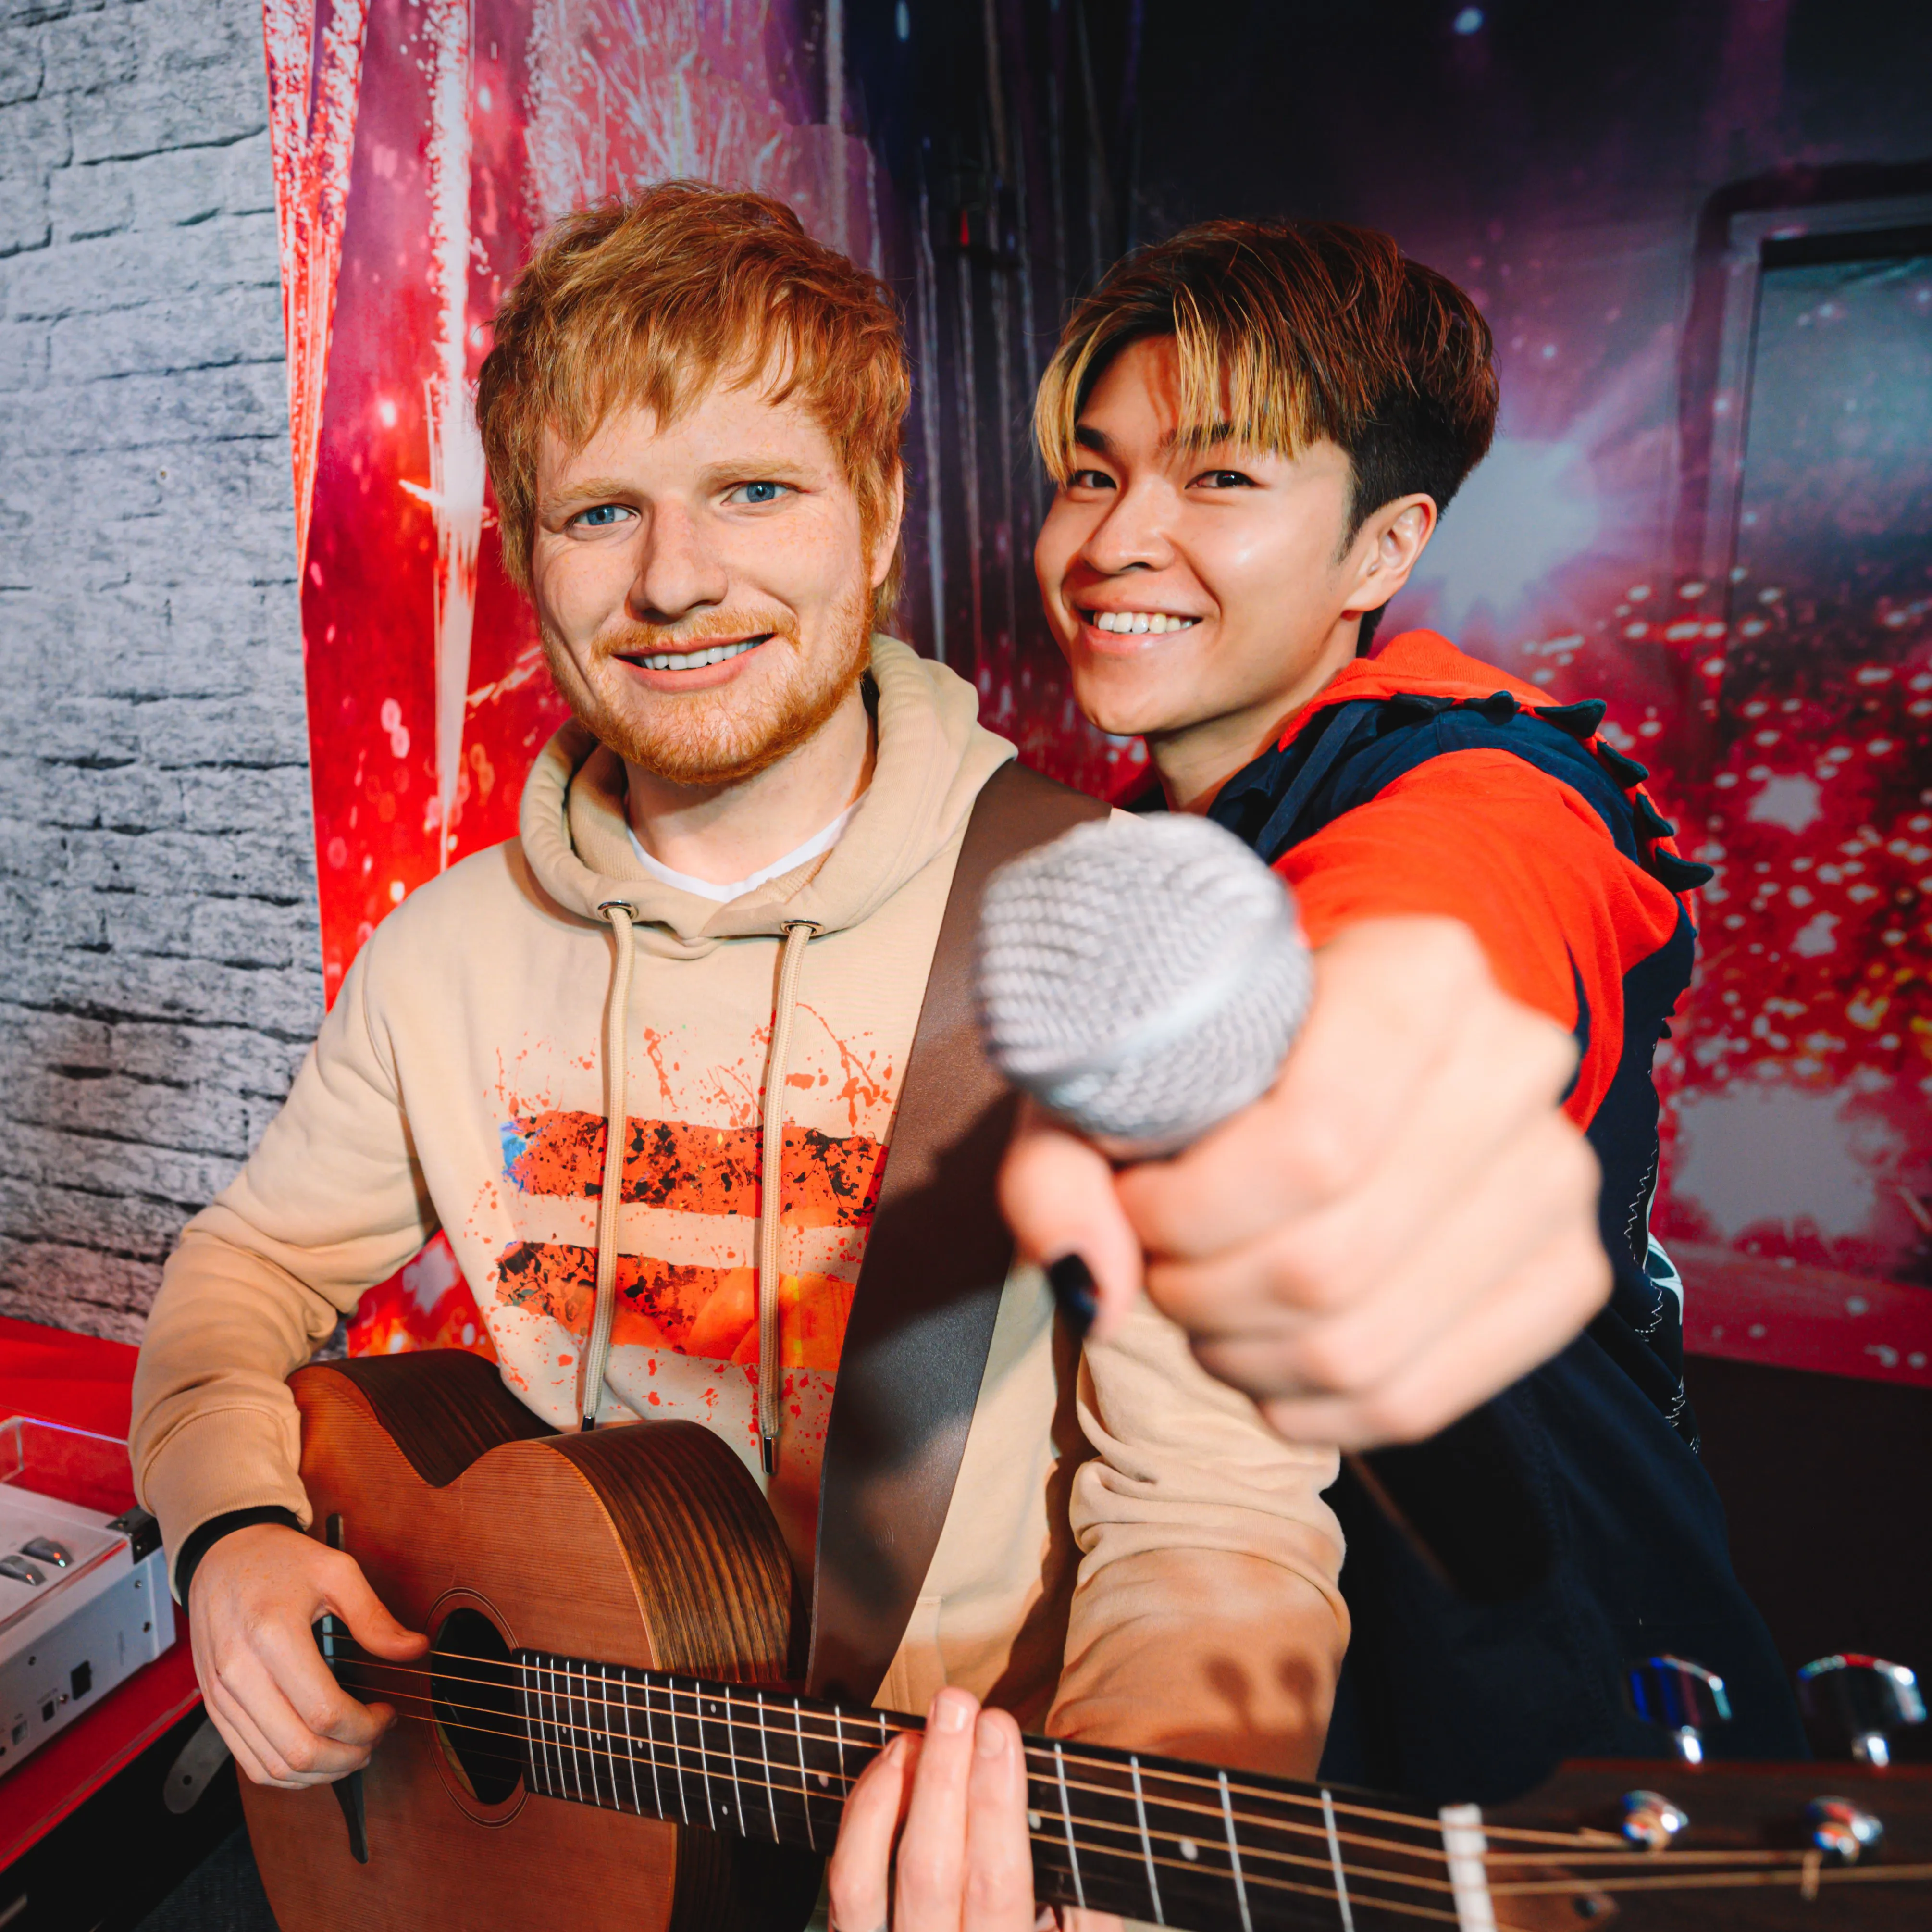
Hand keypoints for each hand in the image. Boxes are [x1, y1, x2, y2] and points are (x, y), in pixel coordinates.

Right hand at [187, 1521, 427, 1788]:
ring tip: (353, 1750)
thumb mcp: (337, 1572)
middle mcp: (239, 1673)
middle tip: (375, 1737)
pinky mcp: (214, 1708)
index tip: (388, 1712)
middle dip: (349, 1756)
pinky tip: (318, 1757)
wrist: (222, 1556)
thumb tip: (416, 1650)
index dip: (366, 1725)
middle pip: (299, 1749)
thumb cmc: (280, 1560)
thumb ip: (376, 1617)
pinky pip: (249, 1762)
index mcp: (272, 1636)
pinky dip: (288, 1773)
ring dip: (321, 1772)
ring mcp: (221, 1696)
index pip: (325, 1711)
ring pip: (273, 1766)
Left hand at [827, 1688, 1119, 1931]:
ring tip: (919, 1731)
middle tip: (955, 1704)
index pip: (996, 1882)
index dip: (995, 1803)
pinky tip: (890, 1765)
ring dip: (894, 1790)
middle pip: (930, 1870)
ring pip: (867, 1878)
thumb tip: (1080, 1836)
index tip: (998, 1729)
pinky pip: (846, 1882)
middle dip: (943, 1776)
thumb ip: (1087, 1914)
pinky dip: (862, 1816)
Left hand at [1000, 915, 1609, 1448]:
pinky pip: (1419, 1400)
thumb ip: (1062, 1162)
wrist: (1331, 1053)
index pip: (1311, 1146)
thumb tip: (1092, 1287)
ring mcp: (1557, 1174)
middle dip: (1203, 1292)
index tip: (1133, 1200)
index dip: (1192, 1210)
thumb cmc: (1212, 1053)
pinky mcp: (1567, 1275)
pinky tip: (1261, 1358)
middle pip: (1328, 1261)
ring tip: (1201, 1303)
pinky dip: (1308, 1408)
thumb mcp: (1116, 1068)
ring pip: (1364, 1344)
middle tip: (1157, 1264)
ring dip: (1242, 1354)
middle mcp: (1517, 1059)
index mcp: (1422, 970)